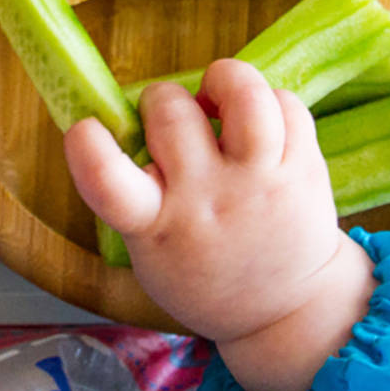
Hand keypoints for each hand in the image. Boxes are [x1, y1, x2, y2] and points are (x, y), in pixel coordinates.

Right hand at [65, 59, 375, 390]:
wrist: (287, 310)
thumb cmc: (202, 270)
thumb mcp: (149, 250)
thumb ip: (134, 192)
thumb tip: (129, 116)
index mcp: (155, 225)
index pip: (109, 182)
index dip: (88, 147)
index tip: (84, 129)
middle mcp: (208, 199)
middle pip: (172, 112)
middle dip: (162, 99)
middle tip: (172, 119)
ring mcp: (261, 182)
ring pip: (245, 94)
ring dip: (224, 80)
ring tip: (220, 98)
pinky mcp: (304, 168)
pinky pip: (288, 103)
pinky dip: (269, 101)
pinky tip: (259, 123)